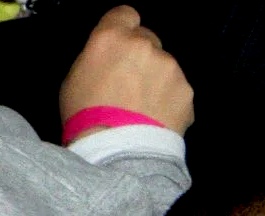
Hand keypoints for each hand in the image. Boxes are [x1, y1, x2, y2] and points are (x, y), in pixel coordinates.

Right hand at [59, 6, 193, 137]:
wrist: (118, 152)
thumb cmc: (85, 115)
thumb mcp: (77, 75)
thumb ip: (99, 56)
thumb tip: (112, 58)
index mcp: (112, 36)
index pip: (126, 14)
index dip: (124, 29)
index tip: (121, 48)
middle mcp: (145, 45)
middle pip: (148, 40)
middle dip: (142, 56)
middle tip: (133, 83)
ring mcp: (170, 67)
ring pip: (166, 66)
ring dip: (159, 79)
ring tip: (147, 107)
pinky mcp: (187, 91)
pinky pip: (179, 90)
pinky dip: (172, 101)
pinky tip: (160, 118)